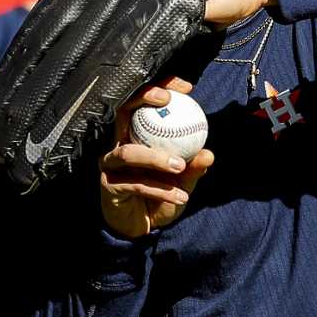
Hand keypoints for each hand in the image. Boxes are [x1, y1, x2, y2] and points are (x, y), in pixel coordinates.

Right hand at [99, 78, 213, 237]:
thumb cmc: (159, 198)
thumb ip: (193, 168)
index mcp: (136, 136)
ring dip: (156, 158)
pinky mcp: (108, 186)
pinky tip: (181, 197)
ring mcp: (110, 164)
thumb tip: (208, 153)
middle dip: (143, 99)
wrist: (140, 228)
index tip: (185, 87)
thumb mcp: (181, 182)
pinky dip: (161, 190)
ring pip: (128, 152)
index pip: (143, 103)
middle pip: (123, 111)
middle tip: (168, 101)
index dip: (160, 88)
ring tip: (180, 166)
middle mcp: (119, 145)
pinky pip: (136, 185)